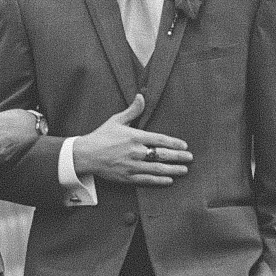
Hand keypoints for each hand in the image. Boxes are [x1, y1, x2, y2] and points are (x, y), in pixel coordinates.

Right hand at [70, 98, 190, 187]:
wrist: (85, 155)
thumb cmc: (101, 136)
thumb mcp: (116, 120)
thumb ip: (133, 110)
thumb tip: (141, 95)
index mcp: (135, 136)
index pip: (160, 139)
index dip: (174, 143)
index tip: (184, 145)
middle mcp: (136, 151)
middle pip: (162, 155)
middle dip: (179, 157)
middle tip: (190, 158)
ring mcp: (132, 165)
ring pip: (158, 168)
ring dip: (173, 170)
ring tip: (184, 170)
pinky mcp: (127, 177)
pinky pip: (147, 179)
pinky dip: (160, 180)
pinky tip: (169, 180)